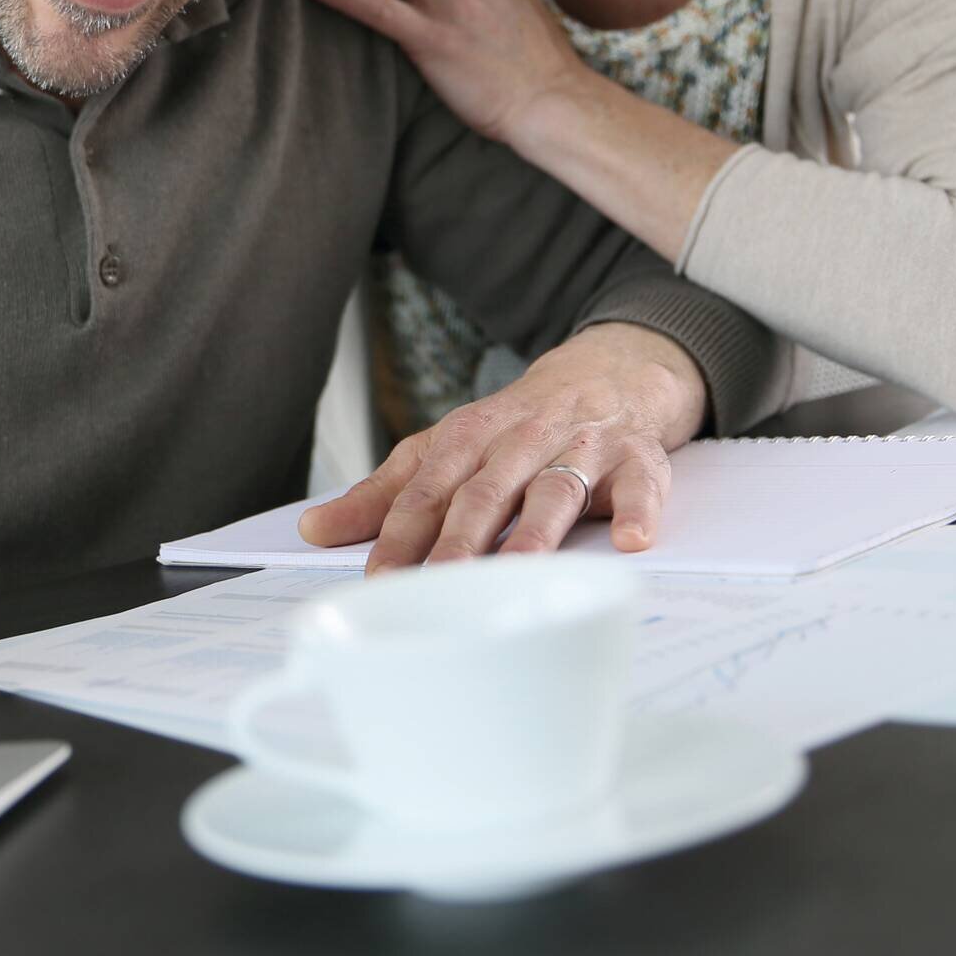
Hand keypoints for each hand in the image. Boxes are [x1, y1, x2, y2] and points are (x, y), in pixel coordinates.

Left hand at [298, 323, 703, 570]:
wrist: (607, 371)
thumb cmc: (516, 427)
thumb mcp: (447, 448)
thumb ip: (384, 493)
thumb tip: (314, 530)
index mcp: (467, 438)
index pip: (426, 489)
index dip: (402, 532)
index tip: (379, 577)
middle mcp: (520, 440)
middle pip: (486, 492)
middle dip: (461, 539)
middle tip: (441, 584)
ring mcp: (580, 448)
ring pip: (555, 491)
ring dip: (536, 534)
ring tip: (521, 572)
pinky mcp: (636, 459)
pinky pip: (642, 486)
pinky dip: (639, 512)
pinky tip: (633, 542)